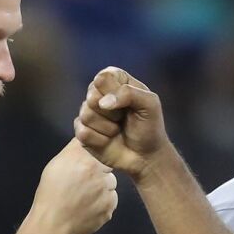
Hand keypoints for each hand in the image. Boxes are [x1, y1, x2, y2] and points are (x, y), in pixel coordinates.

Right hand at [27, 138, 118, 233]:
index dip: (94, 159)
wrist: (52, 225)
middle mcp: (99, 173)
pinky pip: (111, 201)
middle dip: (99, 174)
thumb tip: (86, 137)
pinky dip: (103, 204)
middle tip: (83, 185)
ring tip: (85, 198)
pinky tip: (88, 208)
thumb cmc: (51, 193)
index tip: (85, 167)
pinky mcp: (110, 208)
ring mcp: (107, 192)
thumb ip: (74, 150)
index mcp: (85, 160)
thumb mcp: (57, 164)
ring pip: (111, 185)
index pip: (100, 151)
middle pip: (107, 168)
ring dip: (102, 189)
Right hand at [74, 66, 173, 180]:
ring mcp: (89, 113)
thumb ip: (129, 93)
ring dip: (108, 127)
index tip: (130, 103)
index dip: (114, 92)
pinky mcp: (83, 132)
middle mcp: (100, 94)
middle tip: (123, 118)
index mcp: (116, 81)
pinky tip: (109, 141)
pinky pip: (83, 133)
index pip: (103, 77)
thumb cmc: (149, 127)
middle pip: (92, 96)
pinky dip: (100, 140)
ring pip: (86, 114)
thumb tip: (102, 103)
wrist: (146, 156)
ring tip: (118, 130)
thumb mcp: (150, 104)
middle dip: (112, 112)